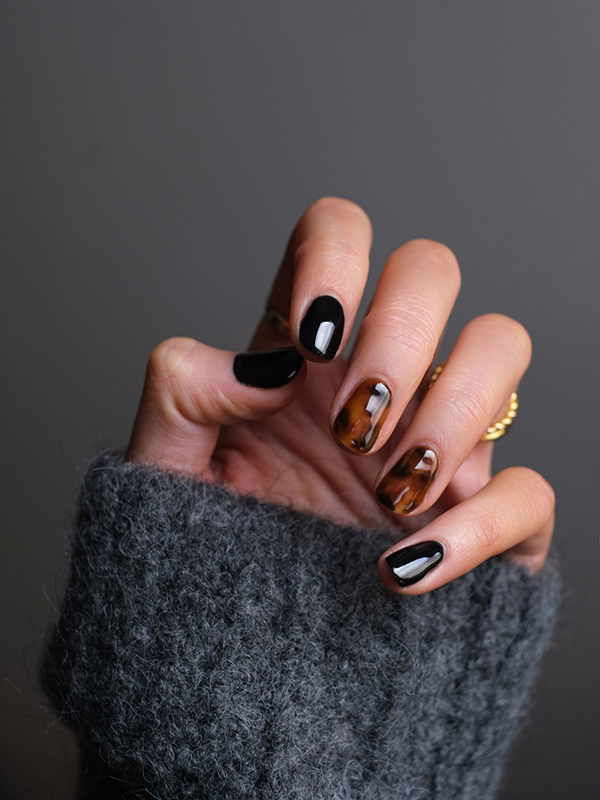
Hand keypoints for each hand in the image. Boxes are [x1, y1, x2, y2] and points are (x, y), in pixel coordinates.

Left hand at [126, 197, 554, 593]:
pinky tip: (405, 565)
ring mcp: (438, 438)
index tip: (312, 340)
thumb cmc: (205, 545)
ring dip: (452, 409)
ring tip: (389, 487)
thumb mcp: (165, 466)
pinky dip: (477, 526)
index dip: (336, 258)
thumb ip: (182, 392)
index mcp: (305, 350)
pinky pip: (528, 489)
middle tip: (351, 424)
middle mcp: (380, 375)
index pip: (339, 232)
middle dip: (400, 336)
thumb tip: (264, 366)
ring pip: (502, 345)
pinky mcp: (480, 515)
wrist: (245, 645)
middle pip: (433, 267)